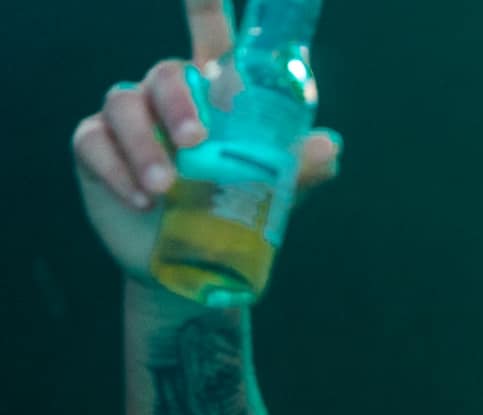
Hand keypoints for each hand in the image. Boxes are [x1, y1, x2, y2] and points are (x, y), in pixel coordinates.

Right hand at [72, 0, 340, 286]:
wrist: (190, 263)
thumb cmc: (234, 211)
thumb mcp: (273, 191)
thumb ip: (300, 167)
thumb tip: (329, 147)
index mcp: (216, 94)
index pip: (212, 34)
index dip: (204, 2)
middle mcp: (169, 96)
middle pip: (166, 74)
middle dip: (178, 106)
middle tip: (195, 144)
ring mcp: (130, 119)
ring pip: (124, 104)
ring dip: (146, 146)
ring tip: (166, 188)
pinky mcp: (97, 147)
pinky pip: (95, 141)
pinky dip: (118, 170)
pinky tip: (141, 198)